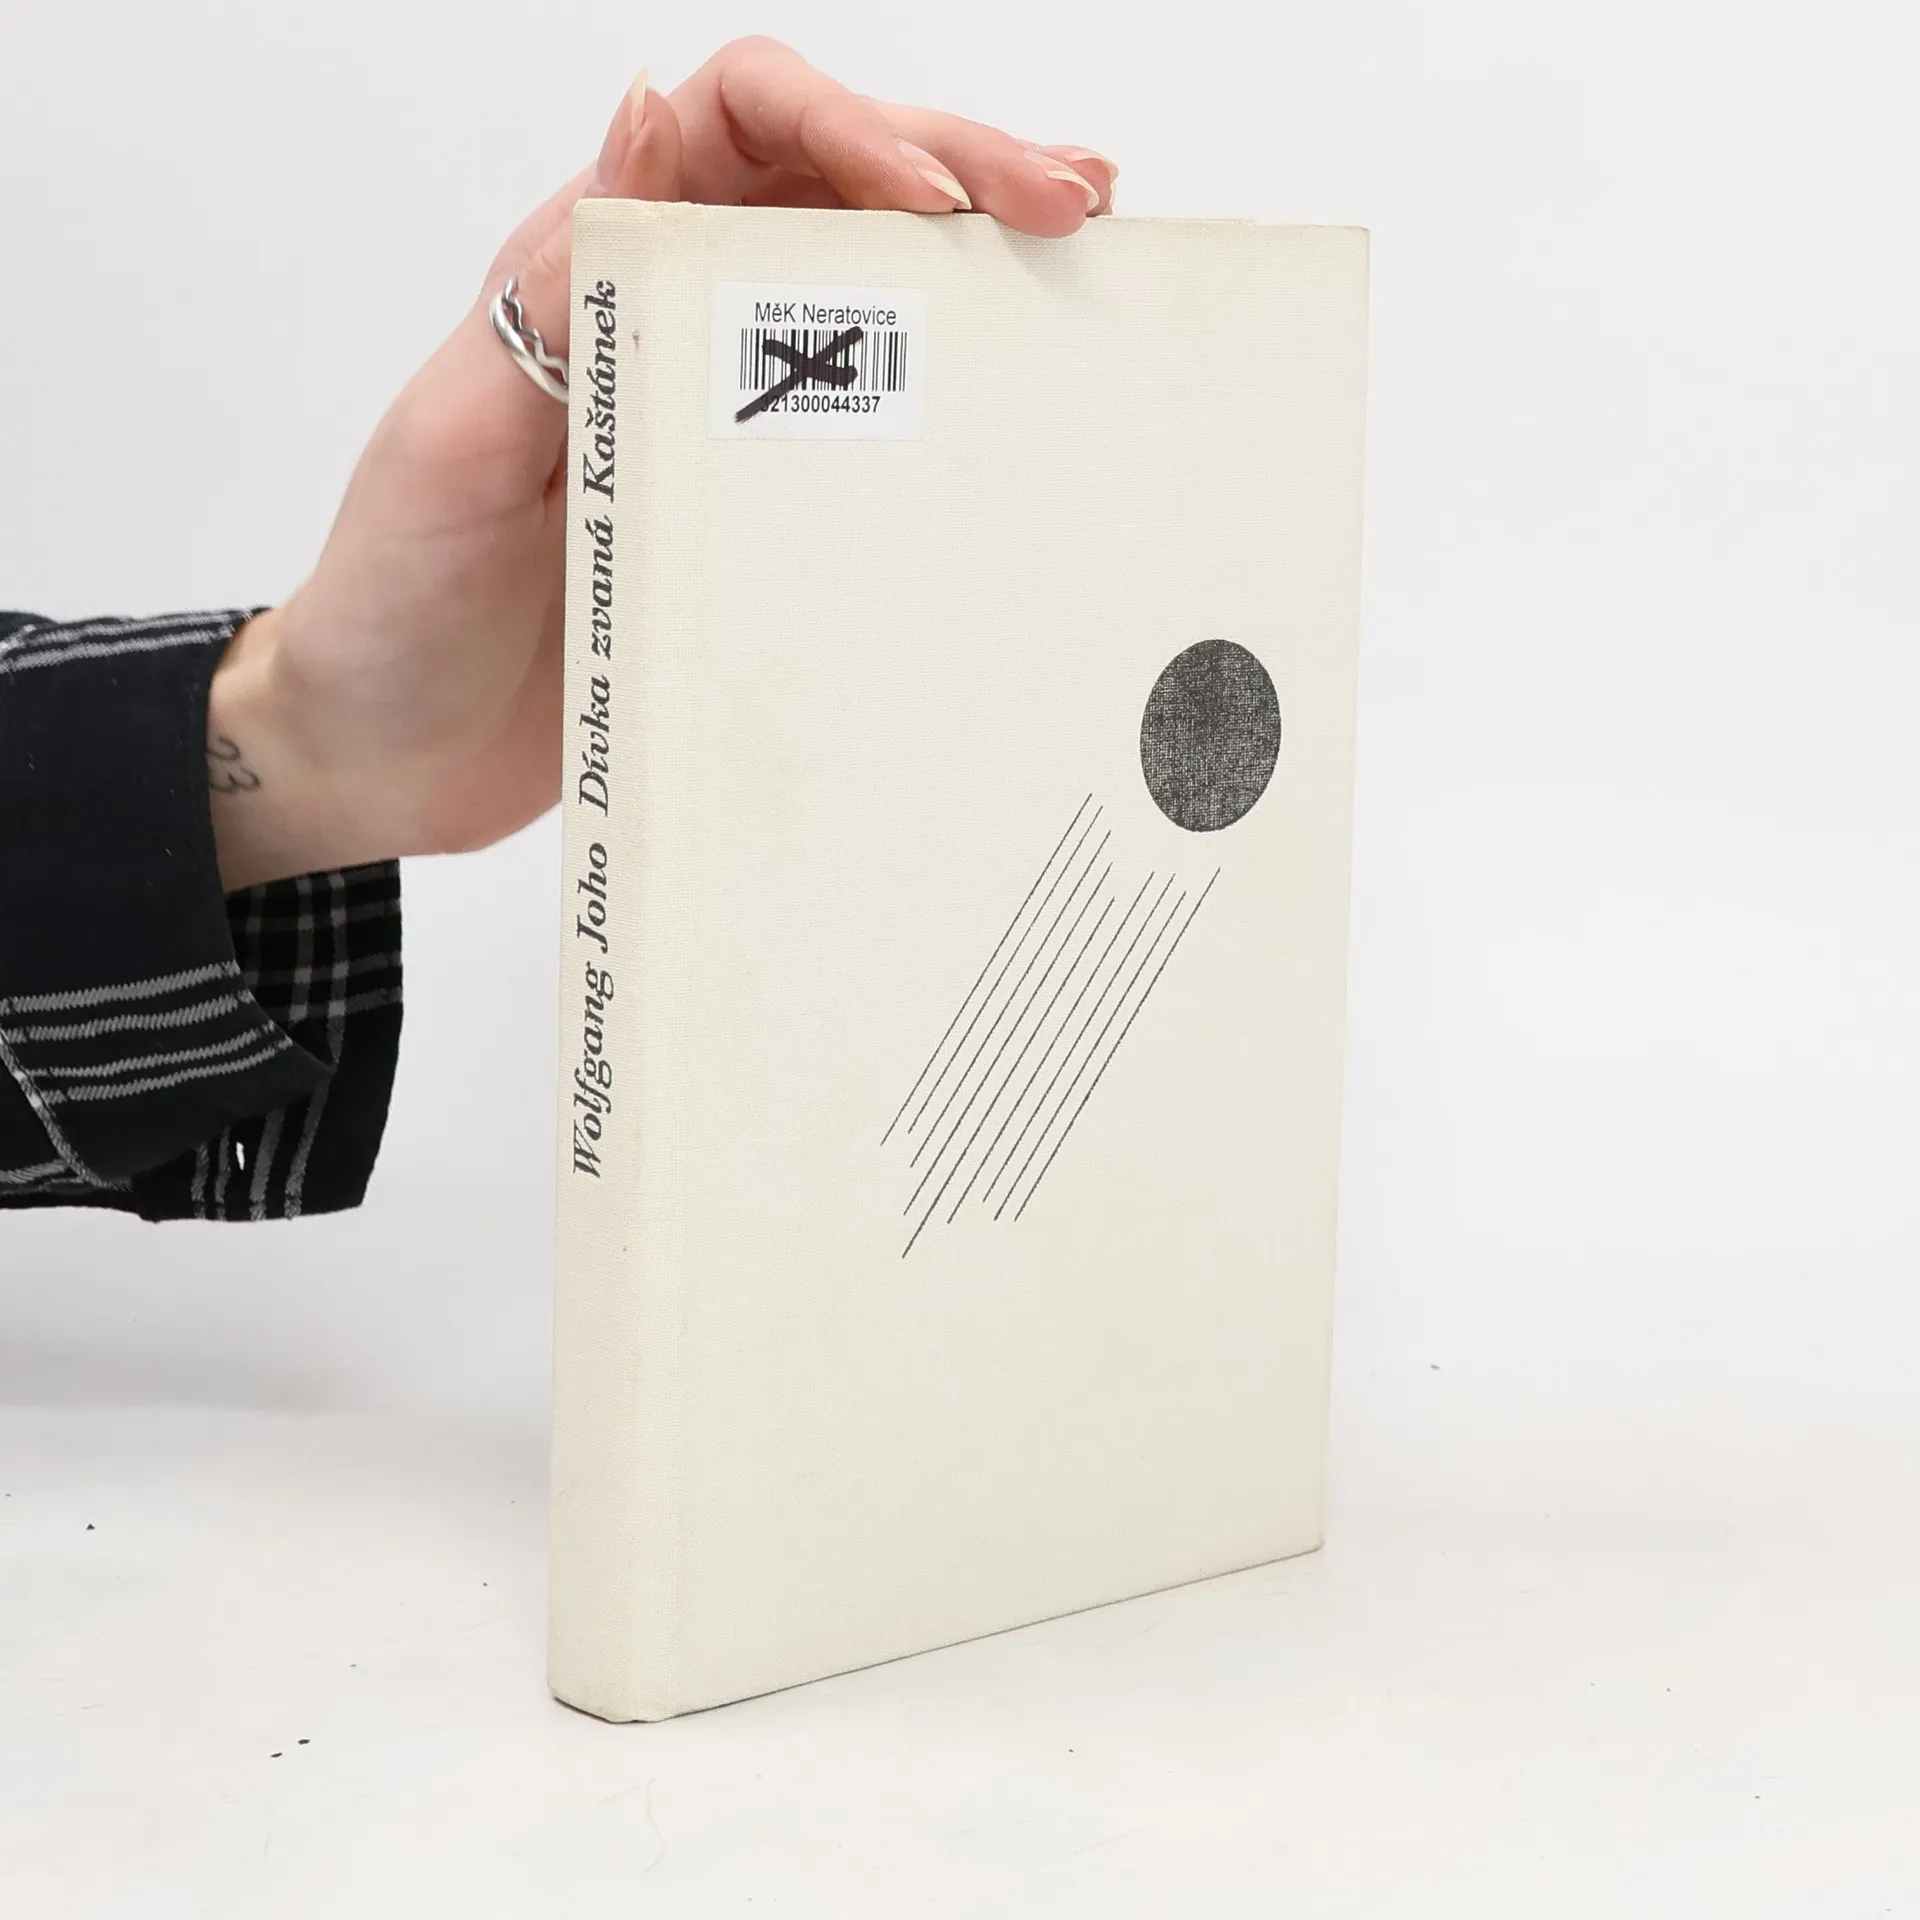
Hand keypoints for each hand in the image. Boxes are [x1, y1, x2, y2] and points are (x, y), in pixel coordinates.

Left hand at [208, 39, 1115, 890]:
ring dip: (973, 263)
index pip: (733, 126)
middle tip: (1070, 197)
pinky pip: (858, 432)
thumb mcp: (453, 444)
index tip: (937, 193)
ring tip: (1077, 253)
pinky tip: (1011, 391)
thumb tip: (643, 120)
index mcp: (587, 273)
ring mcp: (718, 420)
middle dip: (958, 166)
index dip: (847, 126)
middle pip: (828, 188)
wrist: (390, 753)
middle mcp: (665, 325)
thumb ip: (544, 302)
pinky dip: (942, 395)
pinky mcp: (751, 514)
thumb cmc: (397, 602)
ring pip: (863, 294)